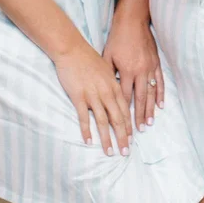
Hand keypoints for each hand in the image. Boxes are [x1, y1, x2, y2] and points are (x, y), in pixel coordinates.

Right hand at [54, 40, 129, 156]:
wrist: (73, 50)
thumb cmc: (89, 59)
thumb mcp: (108, 70)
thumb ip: (113, 84)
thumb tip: (118, 97)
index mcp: (115, 86)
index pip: (125, 111)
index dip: (128, 127)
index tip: (131, 140)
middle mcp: (107, 92)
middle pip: (117, 119)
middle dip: (122, 137)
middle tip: (125, 152)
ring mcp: (93, 95)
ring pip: (103, 121)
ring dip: (107, 139)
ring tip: (109, 152)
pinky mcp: (79, 96)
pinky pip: (84, 117)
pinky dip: (86, 130)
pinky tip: (88, 141)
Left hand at [102, 9, 162, 130]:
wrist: (133, 21)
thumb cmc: (117, 38)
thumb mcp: (107, 56)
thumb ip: (108, 75)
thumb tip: (105, 92)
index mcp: (127, 71)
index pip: (125, 96)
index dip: (123, 112)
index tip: (122, 125)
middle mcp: (140, 71)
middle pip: (140, 98)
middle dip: (139, 116)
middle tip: (139, 130)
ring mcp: (150, 67)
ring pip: (151, 92)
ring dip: (150, 108)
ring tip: (149, 122)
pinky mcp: (156, 62)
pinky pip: (160, 81)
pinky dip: (160, 94)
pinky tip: (160, 105)